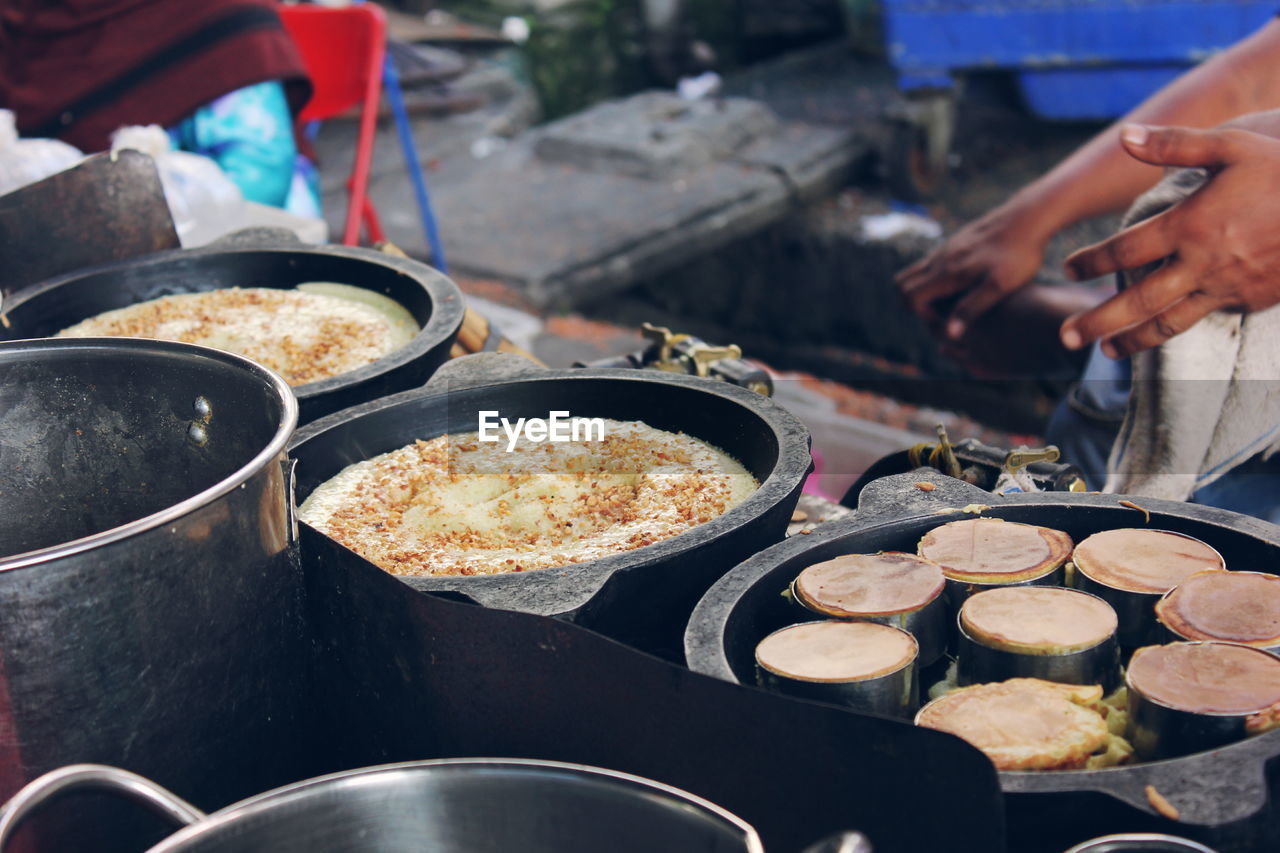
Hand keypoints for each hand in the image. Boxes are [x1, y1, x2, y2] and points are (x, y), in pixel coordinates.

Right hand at [895, 202, 1051, 339]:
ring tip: (952, 302)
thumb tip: (948, 334)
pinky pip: (930, 265)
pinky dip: (934, 281)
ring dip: (923, 292)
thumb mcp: (999, 287)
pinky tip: (964, 285)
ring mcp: (945, 249)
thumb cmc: (1018, 255)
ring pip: (915, 273)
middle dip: (914, 304)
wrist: (1028, 217)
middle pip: (902, 284)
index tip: (946, 319)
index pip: (909, 296)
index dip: (921, 314)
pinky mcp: (954, 244)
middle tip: (943, 313)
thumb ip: (971, 309)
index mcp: (947, 272)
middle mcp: (940, 259)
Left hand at [1061, 124, 1279, 357]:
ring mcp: (1227, 286)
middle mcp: (1202, 262)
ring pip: (1169, 323)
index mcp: (1190, 224)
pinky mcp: (1250, 300)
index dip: (1092, 261)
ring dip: (1133, 341)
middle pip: (1137, 301)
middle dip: (1097, 322)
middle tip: (1066, 338)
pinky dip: (1176, 331)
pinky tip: (1159, 335)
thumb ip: (1175, 145)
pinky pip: (1204, 318)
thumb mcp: (1232, 146)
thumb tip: (1124, 136)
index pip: (1124, 250)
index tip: (1069, 269)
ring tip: (1106, 352)